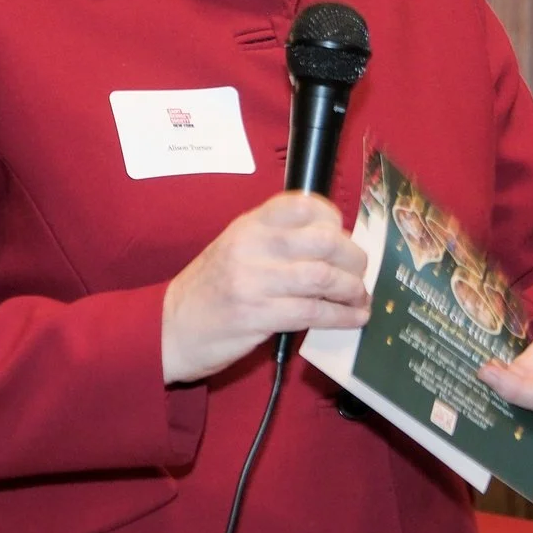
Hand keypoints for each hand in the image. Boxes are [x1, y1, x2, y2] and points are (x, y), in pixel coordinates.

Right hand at [160, 192, 369, 384]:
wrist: (171, 327)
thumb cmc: (209, 291)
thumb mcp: (235, 249)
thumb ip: (274, 241)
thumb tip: (331, 243)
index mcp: (248, 225)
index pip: (301, 205)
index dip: (332, 218)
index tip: (343, 235)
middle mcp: (251, 246)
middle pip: (323, 240)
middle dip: (353, 258)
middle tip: (360, 271)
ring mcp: (253, 281)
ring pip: (323, 277)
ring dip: (352, 290)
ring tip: (359, 297)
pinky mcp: (258, 316)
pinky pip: (314, 312)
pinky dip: (342, 316)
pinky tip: (353, 319)